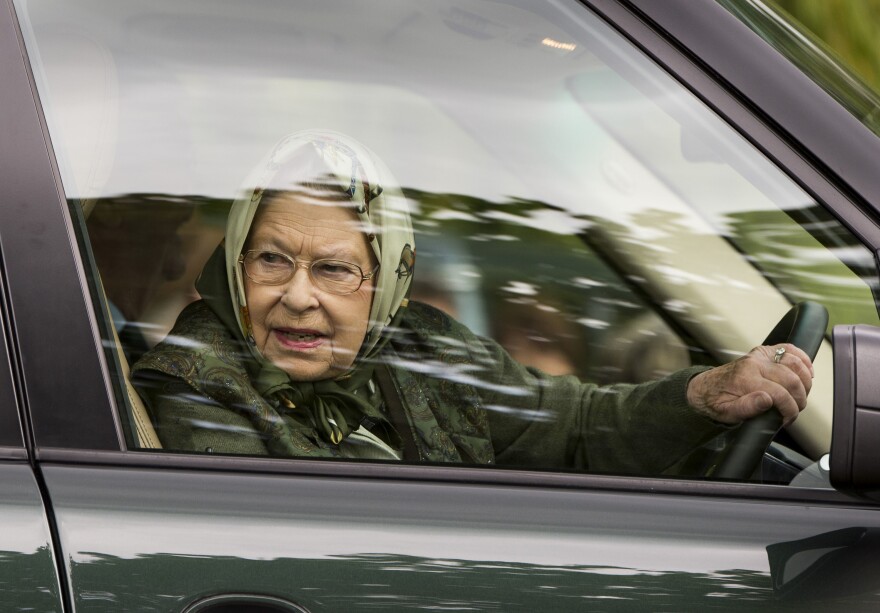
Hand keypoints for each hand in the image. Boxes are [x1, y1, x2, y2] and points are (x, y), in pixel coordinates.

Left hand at [686, 344, 813, 425]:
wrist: (705, 388)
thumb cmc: (716, 401)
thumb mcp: (726, 412)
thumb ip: (746, 408)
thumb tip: (766, 400)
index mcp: (744, 379)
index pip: (779, 394)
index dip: (789, 410)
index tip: (787, 419)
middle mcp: (753, 363)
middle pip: (791, 379)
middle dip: (799, 398)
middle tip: (794, 410)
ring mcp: (759, 355)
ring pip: (795, 363)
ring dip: (805, 382)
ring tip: (799, 396)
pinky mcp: (764, 352)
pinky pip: (789, 349)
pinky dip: (803, 360)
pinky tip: (808, 373)